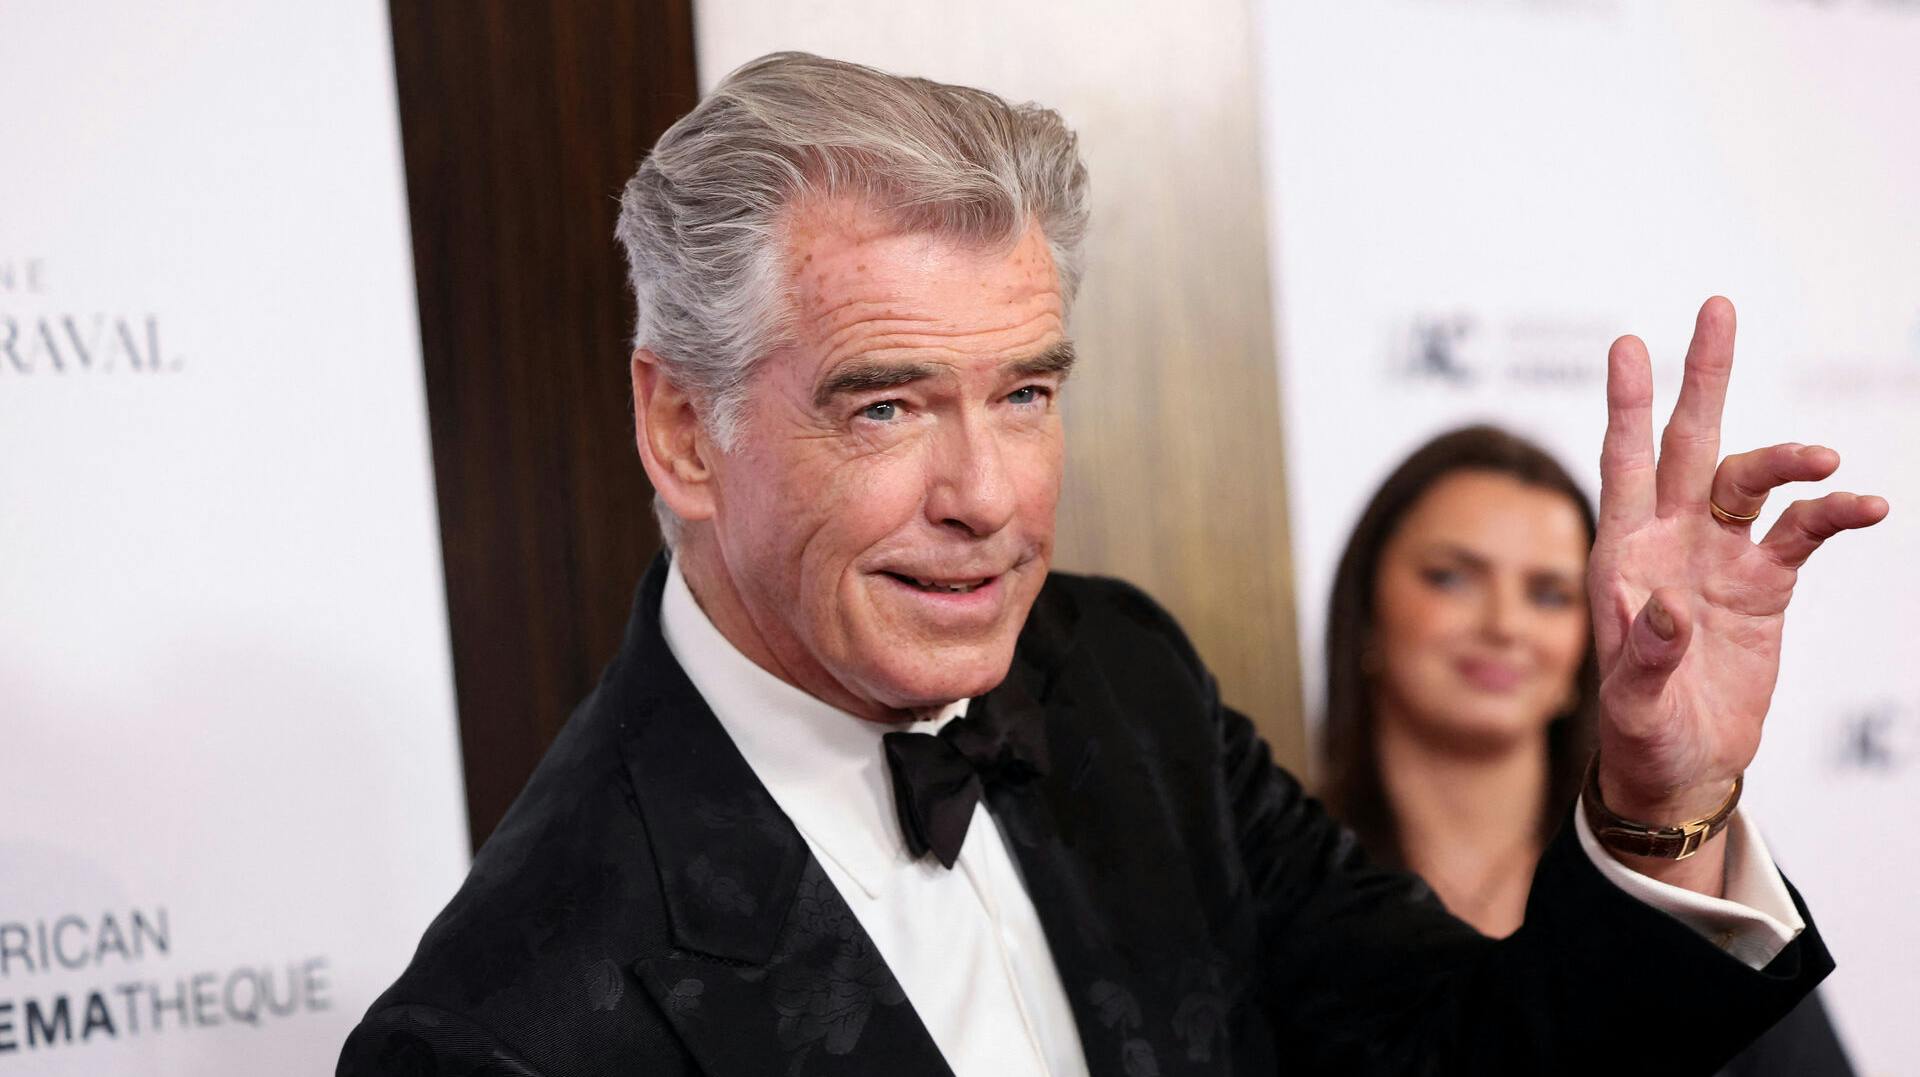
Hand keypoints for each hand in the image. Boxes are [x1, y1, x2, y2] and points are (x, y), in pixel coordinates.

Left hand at [1589, 298, 1887, 873]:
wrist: (1681, 765)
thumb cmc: (1639, 731)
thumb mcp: (1631, 702)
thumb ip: (1645, 654)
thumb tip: (1665, 604)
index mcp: (1621, 555)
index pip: (1622, 464)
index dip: (1625, 405)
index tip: (1629, 342)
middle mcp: (1670, 539)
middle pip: (1688, 443)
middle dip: (1702, 378)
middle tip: (1717, 309)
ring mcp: (1720, 555)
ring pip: (1752, 480)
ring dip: (1786, 461)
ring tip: (1823, 461)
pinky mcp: (1766, 583)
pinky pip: (1804, 533)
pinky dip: (1831, 514)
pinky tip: (1863, 506)